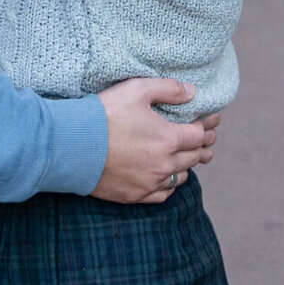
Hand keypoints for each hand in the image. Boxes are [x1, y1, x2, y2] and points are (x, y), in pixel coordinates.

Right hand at [91, 79, 220, 204]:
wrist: (72, 145)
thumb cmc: (104, 114)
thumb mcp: (136, 90)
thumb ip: (168, 89)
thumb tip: (192, 92)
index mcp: (169, 139)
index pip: (200, 134)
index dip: (208, 125)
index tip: (211, 119)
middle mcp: (164, 164)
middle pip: (195, 156)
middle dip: (203, 144)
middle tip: (206, 137)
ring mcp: (150, 182)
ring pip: (182, 176)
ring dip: (187, 165)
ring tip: (187, 156)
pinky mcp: (135, 195)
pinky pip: (163, 194)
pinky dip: (169, 184)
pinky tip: (167, 177)